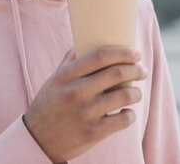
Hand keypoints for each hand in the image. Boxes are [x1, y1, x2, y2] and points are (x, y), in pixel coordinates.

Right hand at [23, 47, 146, 162]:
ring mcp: (85, 113)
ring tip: (136, 93)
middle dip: (136, 69)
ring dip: (136, 92)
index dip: (123, 52)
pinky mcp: (93, 133)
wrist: (37, 140)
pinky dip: (130, 114)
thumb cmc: (49, 104)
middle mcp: (76, 92)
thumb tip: (87, 39)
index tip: (136, 54)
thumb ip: (70, 60)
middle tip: (142, 71)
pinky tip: (127, 112)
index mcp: (66, 75)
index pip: (101, 56)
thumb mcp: (54, 79)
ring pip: (125, 96)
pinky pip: (123, 120)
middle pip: (117, 73)